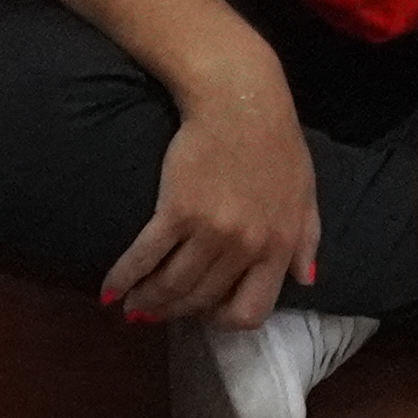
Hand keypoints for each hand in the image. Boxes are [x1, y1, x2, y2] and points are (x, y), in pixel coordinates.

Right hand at [107, 62, 322, 327]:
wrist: (240, 98)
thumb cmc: (276, 142)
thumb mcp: (305, 193)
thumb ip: (307, 240)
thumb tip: (306, 281)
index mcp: (279, 245)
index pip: (250, 311)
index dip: (223, 319)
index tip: (205, 312)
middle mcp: (246, 246)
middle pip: (202, 301)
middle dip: (177, 312)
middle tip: (159, 310)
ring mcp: (211, 230)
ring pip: (172, 286)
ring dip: (148, 303)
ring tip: (133, 305)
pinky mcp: (176, 211)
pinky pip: (145, 257)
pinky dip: (124, 278)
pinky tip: (111, 290)